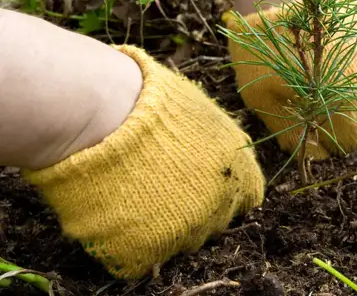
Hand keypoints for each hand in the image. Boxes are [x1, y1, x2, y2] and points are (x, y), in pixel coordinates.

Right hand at [22, 45, 264, 278]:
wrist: (106, 115)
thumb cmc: (152, 101)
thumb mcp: (200, 110)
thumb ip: (218, 139)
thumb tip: (220, 147)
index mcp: (238, 170)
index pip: (249, 197)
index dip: (227, 193)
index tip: (204, 184)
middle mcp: (220, 205)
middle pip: (215, 222)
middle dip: (194, 209)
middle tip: (161, 186)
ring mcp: (187, 230)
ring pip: (180, 240)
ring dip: (163, 224)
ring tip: (133, 193)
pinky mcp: (149, 249)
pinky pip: (142, 256)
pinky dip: (128, 242)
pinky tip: (115, 213)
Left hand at [226, 0, 356, 159]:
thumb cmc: (262, 46)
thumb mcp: (261, 97)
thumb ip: (287, 132)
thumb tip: (309, 153)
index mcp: (347, 104)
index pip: (351, 141)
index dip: (331, 140)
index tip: (317, 131)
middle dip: (350, 117)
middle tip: (325, 105)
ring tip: (333, 74)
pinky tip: (343, 45)